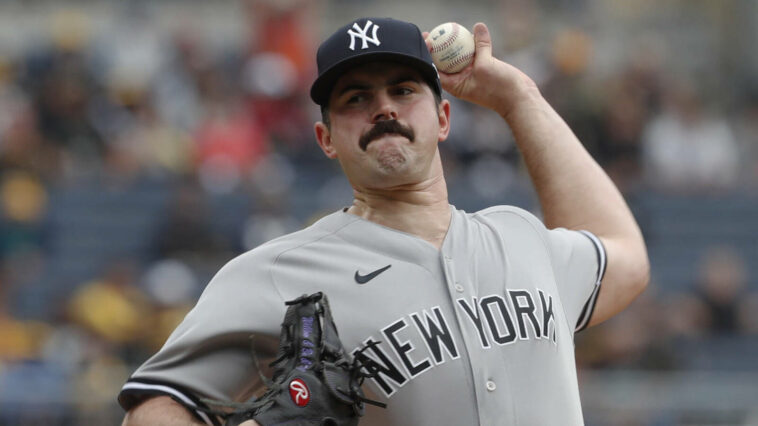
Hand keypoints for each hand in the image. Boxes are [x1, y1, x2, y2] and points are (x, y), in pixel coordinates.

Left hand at [424, 23, 538, 116]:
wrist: (518, 98)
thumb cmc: (499, 88)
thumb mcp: (487, 65)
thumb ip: (481, 46)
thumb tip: (478, 26)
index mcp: (454, 85)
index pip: (436, 68)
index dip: (428, 55)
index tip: (428, 40)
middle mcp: (460, 80)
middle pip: (444, 62)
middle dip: (437, 48)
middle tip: (433, 33)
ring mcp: (470, 74)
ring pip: (459, 57)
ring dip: (455, 44)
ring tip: (450, 29)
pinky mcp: (481, 69)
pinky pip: (473, 54)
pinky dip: (472, 44)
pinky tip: (472, 31)